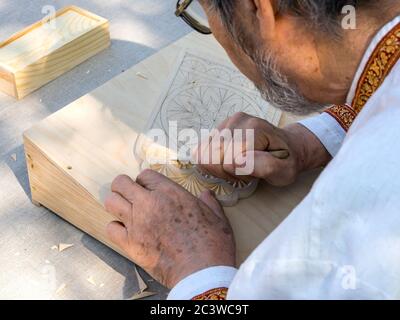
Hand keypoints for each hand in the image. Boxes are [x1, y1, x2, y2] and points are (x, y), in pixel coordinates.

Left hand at [104, 169, 235, 288]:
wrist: (200, 271)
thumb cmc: (212, 243)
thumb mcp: (217, 217)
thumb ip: (209, 202)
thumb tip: (207, 195)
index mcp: (170, 192)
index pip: (144, 174)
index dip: (146, 181)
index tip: (150, 189)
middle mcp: (149, 202)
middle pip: (120, 183)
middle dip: (124, 187)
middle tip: (132, 196)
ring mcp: (136, 222)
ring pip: (111, 202)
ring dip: (117, 204)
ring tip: (126, 212)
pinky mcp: (129, 243)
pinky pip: (110, 228)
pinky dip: (116, 228)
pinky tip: (126, 232)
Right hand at [196, 112, 330, 185]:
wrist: (289, 146)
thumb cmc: (287, 161)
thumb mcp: (284, 171)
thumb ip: (264, 166)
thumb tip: (237, 160)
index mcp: (254, 129)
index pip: (227, 161)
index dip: (236, 174)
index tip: (253, 173)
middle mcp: (238, 120)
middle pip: (211, 156)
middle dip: (225, 171)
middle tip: (246, 170)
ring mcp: (227, 121)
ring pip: (204, 152)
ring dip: (219, 166)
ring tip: (240, 164)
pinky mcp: (220, 126)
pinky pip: (203, 149)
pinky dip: (215, 160)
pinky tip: (232, 159)